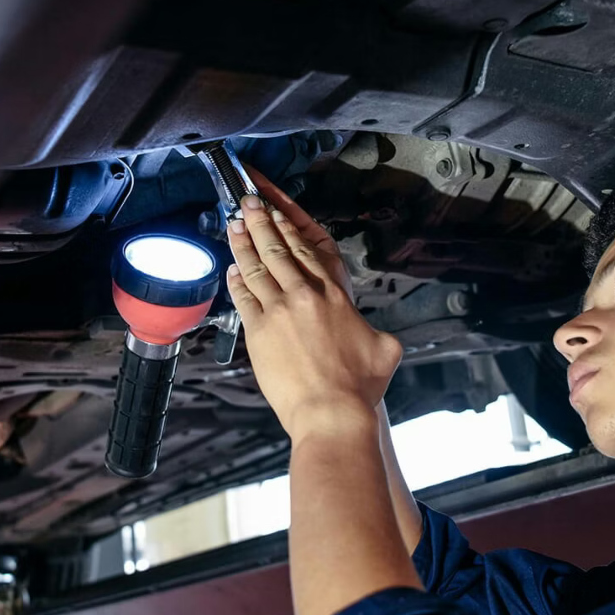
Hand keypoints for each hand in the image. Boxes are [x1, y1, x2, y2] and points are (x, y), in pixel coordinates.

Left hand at [225, 191, 400, 442]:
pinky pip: (243, 298)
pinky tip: (230, 268)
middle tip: (247, 202)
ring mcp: (279, 311)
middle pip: (278, 249)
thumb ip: (377, 331)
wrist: (332, 412)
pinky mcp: (259, 332)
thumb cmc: (359, 387)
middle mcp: (306, 295)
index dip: (289, 226)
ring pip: (257, 267)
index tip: (276, 210)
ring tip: (233, 222)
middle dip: (260, 221)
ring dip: (243, 242)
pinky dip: (235, 280)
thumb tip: (376, 334)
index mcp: (336, 294)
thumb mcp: (385, 349)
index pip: (307, 249)